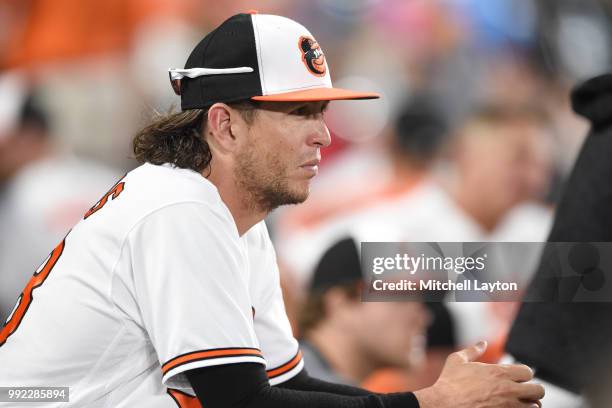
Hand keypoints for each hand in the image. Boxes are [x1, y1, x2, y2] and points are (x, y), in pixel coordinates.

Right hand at [414, 341, 544, 407]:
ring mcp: (508, 405)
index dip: (523, 375)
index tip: (516, 379)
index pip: (528, 372)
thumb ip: (472, 350)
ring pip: (535, 406)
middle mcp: (508, 389)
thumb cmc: (449, 383)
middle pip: (538, 390)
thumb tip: (482, 343)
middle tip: (523, 392)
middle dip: (533, 390)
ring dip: (528, 404)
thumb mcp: (457, 361)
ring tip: (519, 403)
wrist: (444, 404)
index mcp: (499, 372)